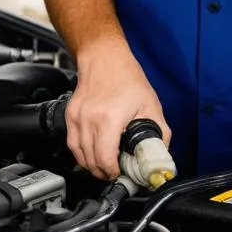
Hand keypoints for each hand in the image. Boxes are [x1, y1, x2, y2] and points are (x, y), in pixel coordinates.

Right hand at [66, 40, 170, 180]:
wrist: (105, 57)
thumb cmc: (126, 77)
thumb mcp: (151, 105)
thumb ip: (159, 133)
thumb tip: (161, 155)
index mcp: (110, 118)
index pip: (105, 158)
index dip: (113, 172)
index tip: (120, 174)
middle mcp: (90, 118)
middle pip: (90, 160)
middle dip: (103, 172)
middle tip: (114, 173)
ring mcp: (77, 117)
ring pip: (78, 155)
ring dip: (91, 165)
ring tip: (104, 167)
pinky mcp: (70, 115)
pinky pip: (72, 143)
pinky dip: (81, 153)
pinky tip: (92, 154)